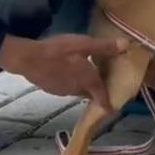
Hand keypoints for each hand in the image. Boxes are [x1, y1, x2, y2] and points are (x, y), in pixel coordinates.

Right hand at [0, 34, 127, 110]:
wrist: (28, 59)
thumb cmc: (58, 51)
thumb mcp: (83, 44)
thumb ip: (104, 47)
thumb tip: (127, 46)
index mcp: (88, 81)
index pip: (101, 96)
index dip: (107, 103)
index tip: (111, 109)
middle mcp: (76, 89)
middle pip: (89, 92)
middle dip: (95, 90)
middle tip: (100, 82)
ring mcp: (62, 91)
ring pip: (76, 89)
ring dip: (81, 85)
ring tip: (83, 74)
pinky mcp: (50, 88)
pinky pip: (64, 87)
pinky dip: (68, 81)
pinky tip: (65, 71)